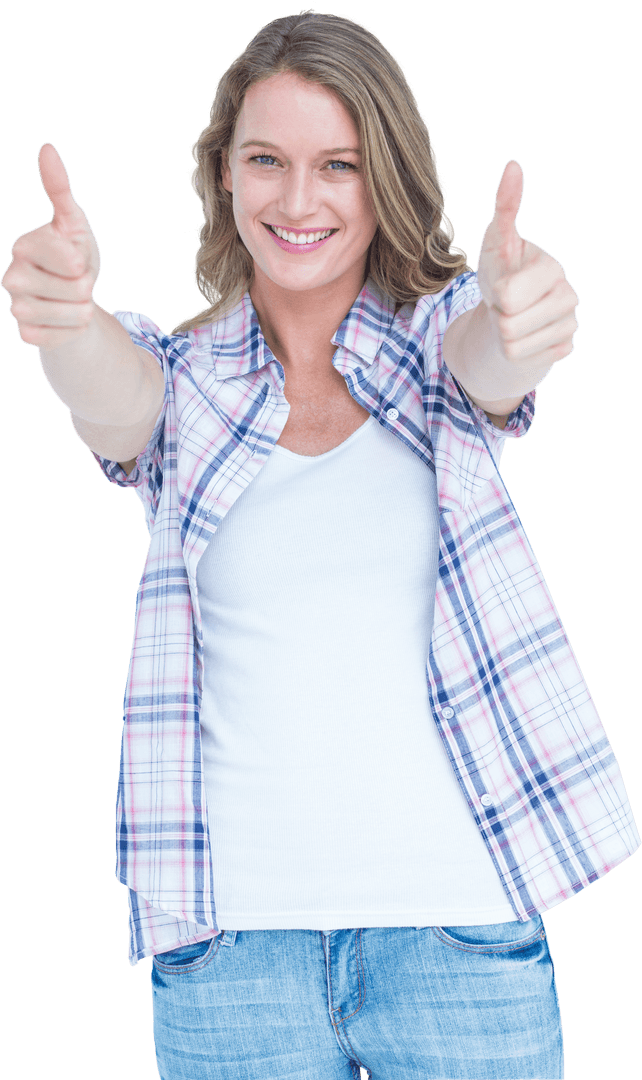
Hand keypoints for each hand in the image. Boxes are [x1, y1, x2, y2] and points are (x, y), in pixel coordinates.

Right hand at [0, 142, 101, 348]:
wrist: (70, 300)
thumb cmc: (73, 256)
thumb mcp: (73, 223)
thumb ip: (59, 188)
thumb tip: (46, 148)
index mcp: (23, 245)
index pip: (69, 257)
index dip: (84, 261)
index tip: (75, 259)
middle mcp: (12, 276)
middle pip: (77, 287)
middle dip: (88, 286)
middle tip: (76, 282)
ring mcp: (17, 308)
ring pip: (74, 314)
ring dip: (84, 309)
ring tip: (73, 301)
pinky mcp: (27, 334)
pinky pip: (63, 336)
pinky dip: (74, 330)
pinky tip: (64, 321)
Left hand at [476, 160, 578, 375]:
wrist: (509, 311)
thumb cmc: (501, 271)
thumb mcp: (496, 241)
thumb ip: (504, 207)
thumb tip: (513, 166)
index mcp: (553, 268)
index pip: (508, 296)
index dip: (496, 295)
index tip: (504, 284)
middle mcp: (568, 296)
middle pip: (509, 324)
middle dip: (497, 317)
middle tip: (505, 306)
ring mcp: (569, 325)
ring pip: (513, 345)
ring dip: (503, 335)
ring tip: (512, 319)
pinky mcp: (563, 349)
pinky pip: (520, 360)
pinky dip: (513, 352)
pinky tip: (523, 336)